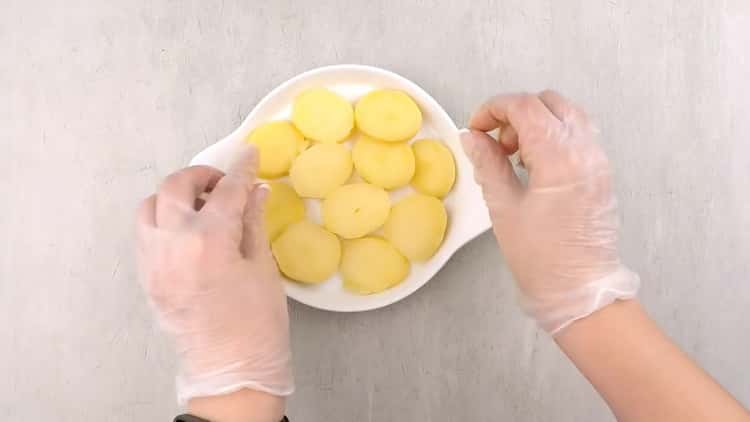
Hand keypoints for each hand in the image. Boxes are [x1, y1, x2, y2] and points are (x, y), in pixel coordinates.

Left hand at [136, 145, 292, 404]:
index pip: (227, 190)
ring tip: (201, 207)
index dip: (241, 169)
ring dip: (174, 197)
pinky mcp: (146, 275)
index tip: (249, 155)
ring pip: (150, 206)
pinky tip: (187, 231)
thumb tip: (256, 191)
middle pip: (176, 187)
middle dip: (201, 176)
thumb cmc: (257, 322)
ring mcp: (153, 259)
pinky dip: (162, 220)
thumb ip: (253, 222)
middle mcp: (173, 242)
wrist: (230, 367)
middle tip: (224, 183)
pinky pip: (144, 232)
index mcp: (209, 240)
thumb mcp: (263, 268)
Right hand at [460, 91, 639, 333]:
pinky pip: (578, 134)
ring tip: (513, 154)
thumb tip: (473, 138)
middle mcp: (585, 151)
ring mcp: (598, 160)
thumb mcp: (504, 208)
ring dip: (536, 122)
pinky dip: (553, 135)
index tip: (476, 128)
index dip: (494, 108)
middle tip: (494, 142)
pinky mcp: (601, 173)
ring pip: (566, 114)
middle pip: (548, 102)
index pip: (525, 107)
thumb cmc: (542, 258)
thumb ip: (488, 164)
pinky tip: (534, 163)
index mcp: (560, 158)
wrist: (580, 291)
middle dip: (515, 112)